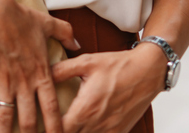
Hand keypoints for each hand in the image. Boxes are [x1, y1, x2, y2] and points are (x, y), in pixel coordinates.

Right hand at [0, 0, 77, 132]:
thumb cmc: (19, 16)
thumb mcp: (48, 24)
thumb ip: (66, 35)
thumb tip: (77, 44)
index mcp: (41, 72)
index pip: (52, 107)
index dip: (56, 127)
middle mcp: (24, 82)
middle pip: (30, 119)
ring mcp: (5, 81)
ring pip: (7, 116)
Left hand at [52, 43, 166, 132]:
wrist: (148, 71)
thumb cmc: (118, 65)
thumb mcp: (87, 62)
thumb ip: (62, 70)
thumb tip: (42, 74)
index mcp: (85, 108)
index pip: (60, 129)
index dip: (48, 129)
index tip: (40, 124)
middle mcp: (97, 123)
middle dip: (59, 131)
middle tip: (49, 126)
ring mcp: (110, 130)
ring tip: (65, 127)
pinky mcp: (120, 131)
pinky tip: (85, 128)